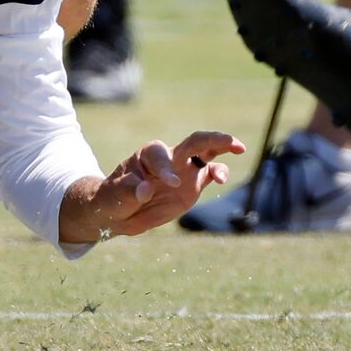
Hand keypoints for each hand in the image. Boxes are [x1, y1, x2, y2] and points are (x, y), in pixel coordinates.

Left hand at [64, 132, 245, 242]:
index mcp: (148, 155)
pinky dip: (220, 173)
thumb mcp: (114, 196)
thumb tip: (144, 189)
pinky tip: (222, 179)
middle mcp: (170, 157)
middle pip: (193, 142)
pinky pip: (210, 174)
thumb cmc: (112, 198)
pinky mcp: (193, 184)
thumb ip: (129, 190)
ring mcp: (184, 169)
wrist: (117, 211)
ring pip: (207, 153)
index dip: (167, 169)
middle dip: (211, 139)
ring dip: (223, 147)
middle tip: (229, 141)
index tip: (170, 183)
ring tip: (238, 148)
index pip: (161, 156)